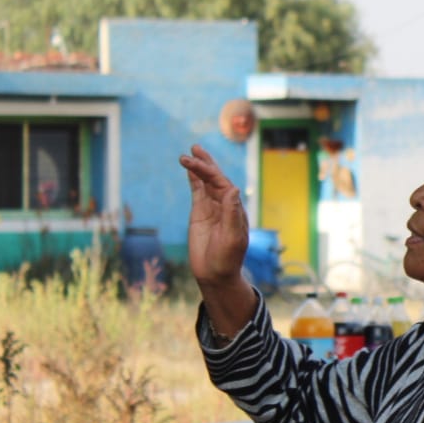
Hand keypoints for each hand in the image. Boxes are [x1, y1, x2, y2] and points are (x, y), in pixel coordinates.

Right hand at [180, 144, 248, 284]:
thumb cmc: (227, 259)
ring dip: (198, 168)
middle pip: (215, 178)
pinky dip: (194, 180)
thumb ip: (231, 214)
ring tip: (189, 153)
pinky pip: (197, 192)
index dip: (211, 172)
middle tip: (194, 148)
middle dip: (205, 163)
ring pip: (205, 182)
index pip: (223, 184)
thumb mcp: (232, 238)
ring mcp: (212, 208)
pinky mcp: (200, 214)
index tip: (197, 164)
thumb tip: (233, 188)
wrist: (216, 274)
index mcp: (235, 208)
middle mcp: (225, 205)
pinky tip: (189, 169)